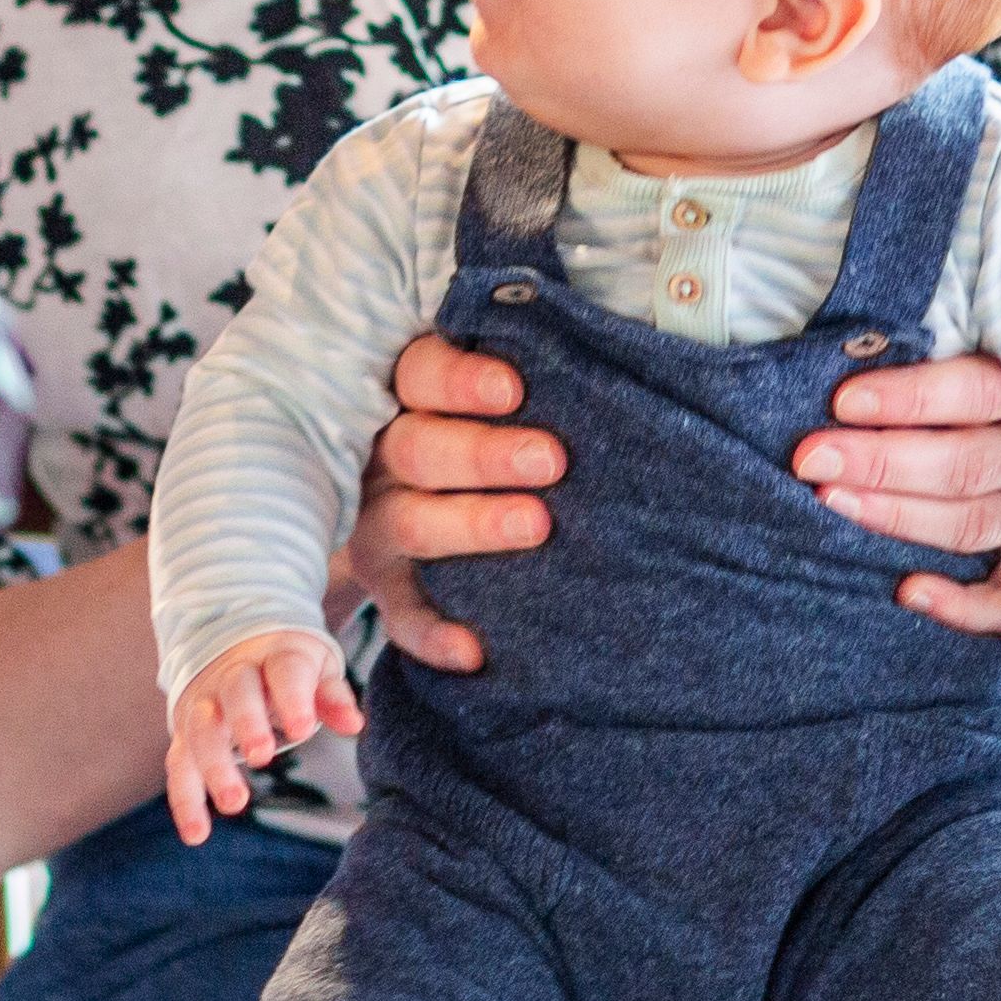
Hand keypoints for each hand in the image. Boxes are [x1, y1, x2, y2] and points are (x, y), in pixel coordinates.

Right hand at [166, 629, 358, 843]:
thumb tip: (354, 725)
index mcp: (274, 656)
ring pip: (201, 729)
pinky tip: (197, 834)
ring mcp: (204, 703)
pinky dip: (184, 800)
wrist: (233, 646)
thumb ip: (332, 697)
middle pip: (235, 693)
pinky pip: (179, 764)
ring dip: (214, 765)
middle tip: (262, 756)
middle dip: (246, 723)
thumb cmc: (287, 668)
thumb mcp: (316, 670)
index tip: (302, 728)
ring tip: (234, 802)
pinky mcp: (185, 731)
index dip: (292, 698)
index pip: (283, 672)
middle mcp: (233, 675)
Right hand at [347, 334, 563, 674]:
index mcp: (405, 392)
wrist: (425, 498)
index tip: (516, 389)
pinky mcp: (386, 585)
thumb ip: (536, 369)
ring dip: (470, 525)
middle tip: (552, 460)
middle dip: (483, 454)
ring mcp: (378, 522)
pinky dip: (433, 635)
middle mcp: (381, 455)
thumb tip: (622, 351)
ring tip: (536, 526)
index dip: (461, 381)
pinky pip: (401, 614)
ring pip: (408, 523)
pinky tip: (475, 650)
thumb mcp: (500, 388)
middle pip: (416, 448)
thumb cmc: (495, 426)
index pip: (419, 373)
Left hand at [794, 351, 1000, 634]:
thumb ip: (980, 338)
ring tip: (832, 501)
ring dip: (896, 515)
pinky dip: (961, 606)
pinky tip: (907, 592)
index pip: (976, 392)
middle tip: (811, 458)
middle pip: (962, 462)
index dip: (910, 397)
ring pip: (971, 523)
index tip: (843, 400)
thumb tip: (877, 331)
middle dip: (879, 459)